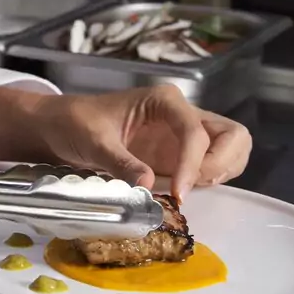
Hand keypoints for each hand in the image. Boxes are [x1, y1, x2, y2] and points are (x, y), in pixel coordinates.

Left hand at [27, 85, 251, 201]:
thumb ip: (120, 162)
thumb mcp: (92, 141)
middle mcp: (181, 114)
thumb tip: (147, 184)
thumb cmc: (75, 123)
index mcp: (163, 101)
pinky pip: (213, 164)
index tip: (178, 192)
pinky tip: (183, 189)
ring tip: (186, 188)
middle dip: (221, 163)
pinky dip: (210, 179)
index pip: (196, 131)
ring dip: (220, 172)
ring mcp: (183, 134)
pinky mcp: (180, 153)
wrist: (60, 126)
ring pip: (231, 148)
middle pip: (233, 135)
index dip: (192, 163)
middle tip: (191, 186)